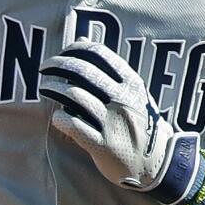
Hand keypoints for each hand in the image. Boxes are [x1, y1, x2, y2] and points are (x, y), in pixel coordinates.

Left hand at [39, 39, 200, 203]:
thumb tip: (82, 40)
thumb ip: (110, 69)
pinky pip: (72, 125)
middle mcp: (123, 100)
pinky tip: (57, 117)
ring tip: (46, 87)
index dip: (75, 49)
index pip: (99, 54)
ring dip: (53, 88)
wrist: (158, 164)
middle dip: (58, 64)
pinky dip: (59, 117)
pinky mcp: (102, 145)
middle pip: (83, 70)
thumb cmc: (142, 124)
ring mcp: (112, 122)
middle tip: (45, 67)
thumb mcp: (134, 93)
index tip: (63, 53)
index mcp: (132, 84)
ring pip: (74, 95)